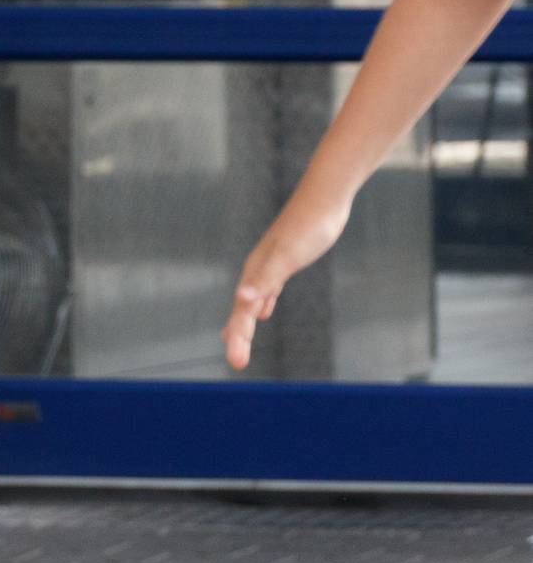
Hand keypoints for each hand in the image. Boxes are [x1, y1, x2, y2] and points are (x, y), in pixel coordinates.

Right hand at [223, 197, 349, 369]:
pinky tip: (266, 311)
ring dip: (246, 322)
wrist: (325, 198)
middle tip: (236, 363)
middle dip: (238, 335)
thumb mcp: (287, 256)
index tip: (236, 363)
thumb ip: (265, 279)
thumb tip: (242, 300)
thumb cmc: (309, 227)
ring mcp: (271, 266)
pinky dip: (263, 304)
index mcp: (255, 272)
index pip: (241, 312)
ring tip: (238, 340)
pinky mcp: (285, 261)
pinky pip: (268, 291)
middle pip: (243, 309)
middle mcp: (257, 271)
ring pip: (252, 301)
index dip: (237, 338)